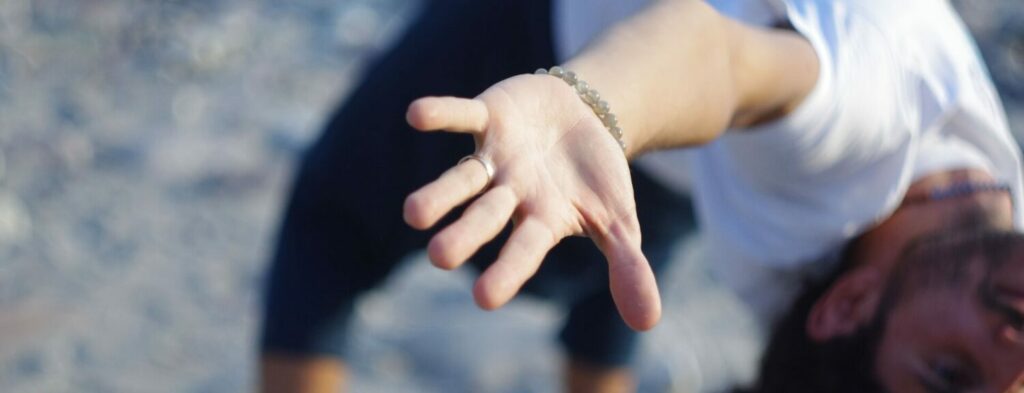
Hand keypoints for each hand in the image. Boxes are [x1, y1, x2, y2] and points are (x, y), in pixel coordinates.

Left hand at [402, 74, 659, 330]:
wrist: (586, 117)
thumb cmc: (595, 178)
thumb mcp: (619, 221)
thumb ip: (627, 266)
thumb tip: (649, 322)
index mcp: (540, 220)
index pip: (523, 250)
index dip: (506, 271)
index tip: (484, 299)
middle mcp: (510, 193)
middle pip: (485, 216)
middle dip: (463, 235)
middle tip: (437, 257)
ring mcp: (495, 156)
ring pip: (462, 178)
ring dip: (439, 194)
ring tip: (412, 214)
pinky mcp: (488, 116)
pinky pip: (461, 115)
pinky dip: (441, 114)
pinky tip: (416, 115)